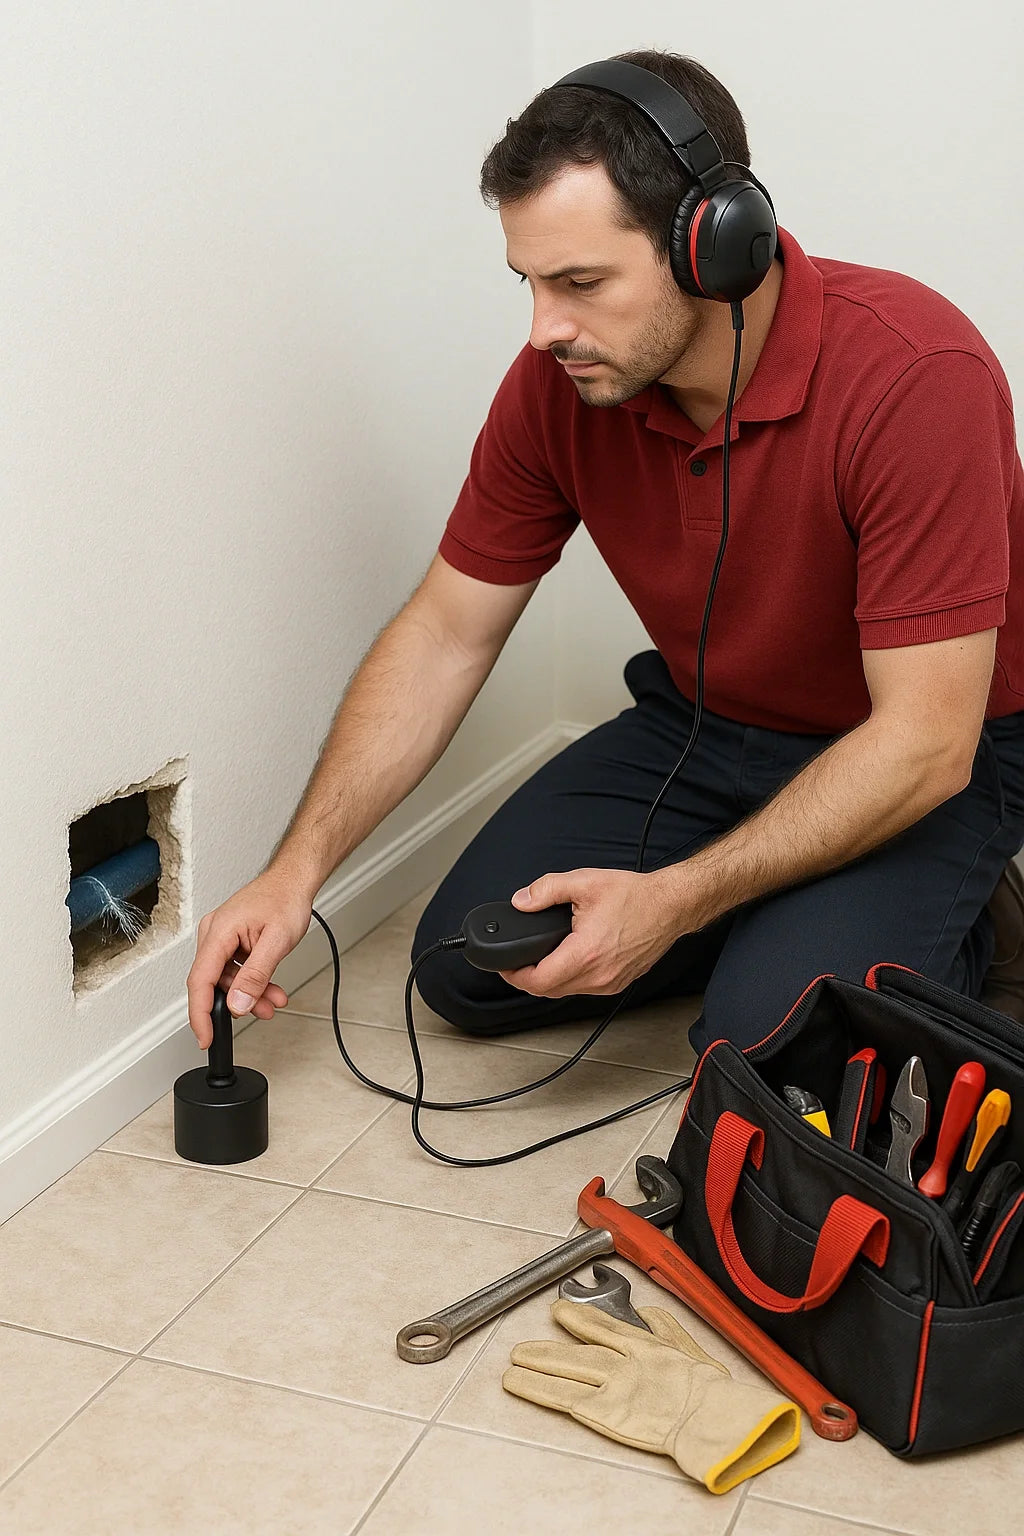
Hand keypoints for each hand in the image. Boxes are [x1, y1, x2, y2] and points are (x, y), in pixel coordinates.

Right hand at [186, 866, 313, 1048]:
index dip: (200, 1014)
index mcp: (218, 931)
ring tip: (274, 1000)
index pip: (200, 981)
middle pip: (214, 981)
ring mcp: (221, 936)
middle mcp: (214, 933)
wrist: (294, 880)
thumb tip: (237, 1003)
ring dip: (250, 992)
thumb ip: (255, 976)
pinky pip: (234, 968)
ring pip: (227, 977)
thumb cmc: (285, 898)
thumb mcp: (276, 942)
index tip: (205, 1037)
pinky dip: (251, 980)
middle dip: (237, 1002)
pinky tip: (269, 988)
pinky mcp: (231, 939)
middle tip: (262, 1012)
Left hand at [498, 866, 682, 998]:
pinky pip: (583, 989)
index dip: (514, 975)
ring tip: (538, 959)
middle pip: (547, 990)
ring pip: (565, 992)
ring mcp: (609, 983)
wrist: (670, 906)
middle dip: (527, 978)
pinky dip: (568, 979)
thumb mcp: (584, 883)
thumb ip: (546, 890)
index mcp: (585, 953)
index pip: (537, 981)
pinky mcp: (617, 983)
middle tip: (516, 961)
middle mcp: (598, 975)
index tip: (504, 965)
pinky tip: (565, 961)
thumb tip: (521, 901)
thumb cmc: (635, 897)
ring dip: (548, 980)